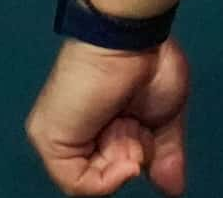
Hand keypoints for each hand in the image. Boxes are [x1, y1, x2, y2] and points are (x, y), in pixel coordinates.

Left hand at [26, 38, 190, 195]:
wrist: (130, 40)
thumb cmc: (149, 62)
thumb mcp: (163, 119)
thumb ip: (165, 156)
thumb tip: (172, 187)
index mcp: (101, 120)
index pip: (114, 164)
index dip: (139, 158)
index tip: (149, 136)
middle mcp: (76, 127)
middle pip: (104, 172)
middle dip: (132, 156)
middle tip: (139, 127)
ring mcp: (60, 133)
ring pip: (90, 180)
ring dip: (122, 163)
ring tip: (131, 129)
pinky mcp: (50, 137)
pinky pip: (76, 183)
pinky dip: (106, 179)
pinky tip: (125, 157)